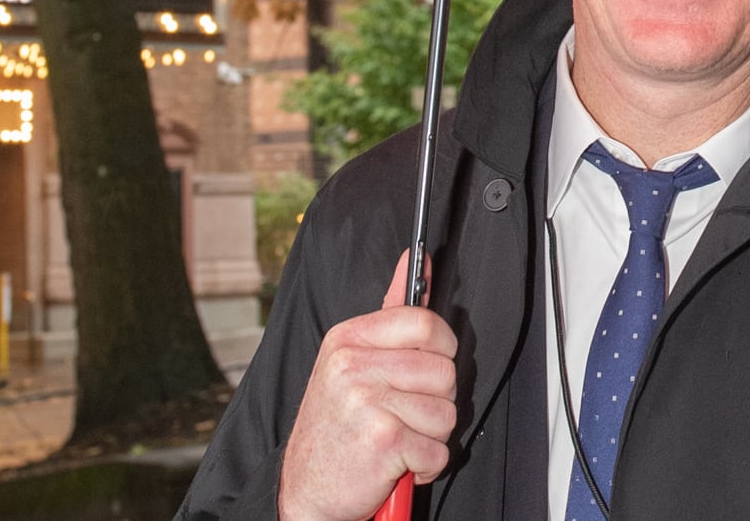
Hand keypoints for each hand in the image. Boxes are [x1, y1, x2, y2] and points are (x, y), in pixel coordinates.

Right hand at [278, 250, 457, 520]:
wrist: (304, 489)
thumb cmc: (335, 425)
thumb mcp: (351, 360)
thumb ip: (390, 313)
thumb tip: (416, 260)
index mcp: (348, 339)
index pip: (425, 323)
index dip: (442, 348)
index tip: (429, 365)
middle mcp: (352, 365)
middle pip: (444, 371)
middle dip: (435, 401)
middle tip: (401, 414)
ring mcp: (366, 402)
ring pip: (446, 414)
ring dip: (429, 437)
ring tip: (396, 438)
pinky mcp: (382, 440)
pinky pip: (438, 451)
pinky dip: (424, 467)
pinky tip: (395, 463)